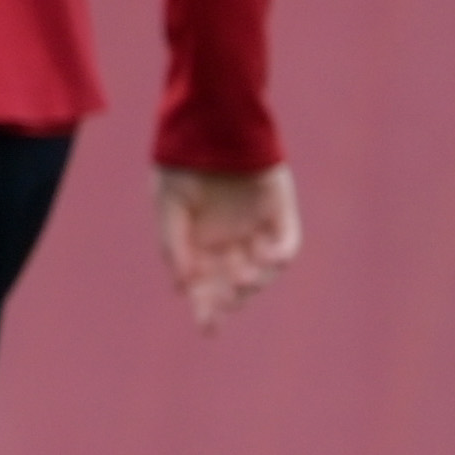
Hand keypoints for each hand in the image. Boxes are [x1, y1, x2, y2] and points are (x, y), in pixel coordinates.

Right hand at [155, 164, 300, 330]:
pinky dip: (279, 257)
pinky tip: (266, 260)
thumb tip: (183, 286)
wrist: (211, 126)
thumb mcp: (168, 207)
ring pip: (262, 271)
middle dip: (228, 302)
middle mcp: (229, 241)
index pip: (205, 285)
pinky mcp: (280, 214)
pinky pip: (286, 244)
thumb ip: (174, 245)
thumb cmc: (183, 164)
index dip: (206, 308)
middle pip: (233, 285)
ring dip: (253, 282)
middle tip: (223, 310)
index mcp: (200, 244)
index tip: (207, 328)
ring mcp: (256, 229)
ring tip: (240, 281)